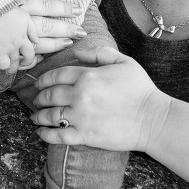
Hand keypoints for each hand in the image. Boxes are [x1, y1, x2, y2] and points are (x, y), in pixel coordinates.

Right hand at [0, 5, 37, 70]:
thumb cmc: (9, 10)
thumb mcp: (25, 18)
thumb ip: (32, 30)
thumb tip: (37, 42)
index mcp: (22, 39)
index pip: (29, 55)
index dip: (29, 62)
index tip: (25, 62)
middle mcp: (12, 47)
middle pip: (16, 63)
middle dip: (14, 68)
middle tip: (11, 69)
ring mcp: (0, 49)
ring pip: (3, 66)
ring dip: (3, 67)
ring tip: (0, 66)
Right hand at [11, 0, 85, 54]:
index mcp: (17, 5)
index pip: (44, 5)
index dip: (63, 8)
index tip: (78, 10)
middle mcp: (17, 23)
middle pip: (45, 26)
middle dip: (65, 29)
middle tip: (81, 32)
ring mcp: (11, 39)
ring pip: (37, 44)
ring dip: (55, 44)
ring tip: (69, 43)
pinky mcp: (4, 53)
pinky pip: (23, 58)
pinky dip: (34, 59)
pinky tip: (43, 58)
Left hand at [30, 44, 171, 151]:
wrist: (153, 119)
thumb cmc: (141, 89)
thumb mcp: (123, 62)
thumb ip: (99, 53)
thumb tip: (77, 52)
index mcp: (88, 76)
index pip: (56, 75)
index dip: (44, 79)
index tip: (39, 83)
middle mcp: (80, 96)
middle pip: (49, 95)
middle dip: (39, 97)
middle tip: (36, 100)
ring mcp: (81, 117)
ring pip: (50, 115)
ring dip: (39, 116)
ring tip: (35, 117)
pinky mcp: (85, 136)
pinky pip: (58, 135)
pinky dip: (45, 134)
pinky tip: (41, 132)